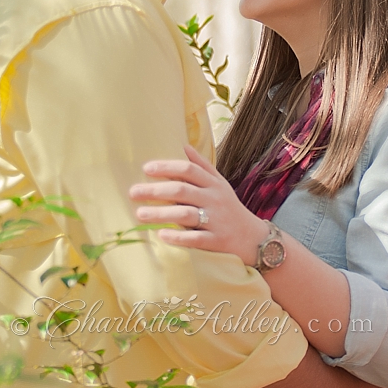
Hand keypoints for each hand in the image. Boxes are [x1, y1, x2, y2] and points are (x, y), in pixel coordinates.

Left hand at [129, 145, 268, 265]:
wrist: (254, 238)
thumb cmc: (230, 208)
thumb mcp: (220, 184)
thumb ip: (202, 166)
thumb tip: (183, 145)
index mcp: (214, 184)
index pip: (189, 170)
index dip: (167, 167)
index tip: (146, 169)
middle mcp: (215, 199)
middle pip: (182, 190)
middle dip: (156, 190)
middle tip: (133, 192)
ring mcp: (217, 220)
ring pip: (186, 214)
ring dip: (161, 213)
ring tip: (140, 214)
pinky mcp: (217, 241)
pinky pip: (196, 238)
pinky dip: (178, 237)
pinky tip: (161, 235)